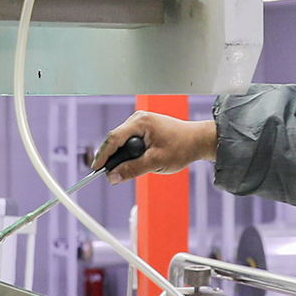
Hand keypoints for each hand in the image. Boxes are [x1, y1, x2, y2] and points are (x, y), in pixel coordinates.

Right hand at [91, 111, 215, 180]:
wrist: (198, 141)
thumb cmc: (182, 147)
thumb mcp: (156, 162)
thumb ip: (132, 169)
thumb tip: (113, 177)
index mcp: (140, 122)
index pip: (113, 138)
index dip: (103, 155)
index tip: (97, 169)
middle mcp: (138, 119)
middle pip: (116, 139)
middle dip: (112, 157)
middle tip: (112, 175)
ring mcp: (141, 122)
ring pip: (122, 141)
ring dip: (123, 155)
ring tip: (125, 170)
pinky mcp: (145, 128)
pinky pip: (130, 141)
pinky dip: (130, 152)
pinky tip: (135, 161)